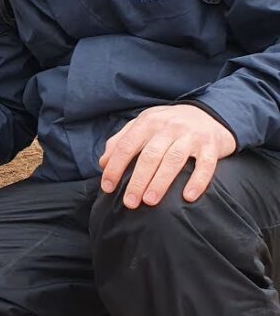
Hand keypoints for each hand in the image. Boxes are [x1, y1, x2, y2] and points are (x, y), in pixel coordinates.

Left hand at [99, 104, 236, 208]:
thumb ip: (121, 140)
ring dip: (160, 182)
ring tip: (149, 201)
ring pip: (174, 160)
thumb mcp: (143, 125)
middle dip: (137, 181)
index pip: (126, 146)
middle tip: (129, 202)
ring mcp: (191, 136)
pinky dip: (197, 181)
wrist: (209, 113)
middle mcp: (169, 127)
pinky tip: (188, 197)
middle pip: (149, 156)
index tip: (107, 187)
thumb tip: (103, 162)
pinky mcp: (211, 146)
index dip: (115, 167)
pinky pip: (205, 165)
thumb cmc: (168, 125)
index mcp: (148, 122)